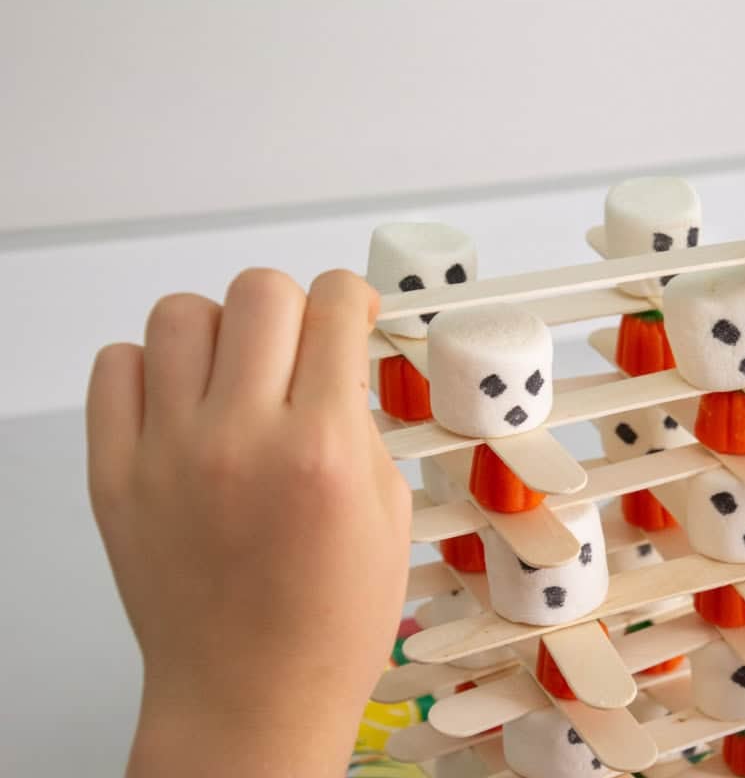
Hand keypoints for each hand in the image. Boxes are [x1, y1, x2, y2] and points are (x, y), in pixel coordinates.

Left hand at [86, 269, 409, 776]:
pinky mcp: (113, 476)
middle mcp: (241, 439)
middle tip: (300, 346)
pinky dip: (152, 368)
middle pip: (259, 291)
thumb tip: (338, 357)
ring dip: (221, 331)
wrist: (250, 697)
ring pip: (181, 314)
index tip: (353, 309)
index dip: (354, 295)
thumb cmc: (328, 623)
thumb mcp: (387, 514)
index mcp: (324, 450)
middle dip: (294, 305)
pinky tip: (184, 404)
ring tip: (237, 375)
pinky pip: (117, 366)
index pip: (336, 307)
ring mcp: (167, 454)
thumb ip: (362, 423)